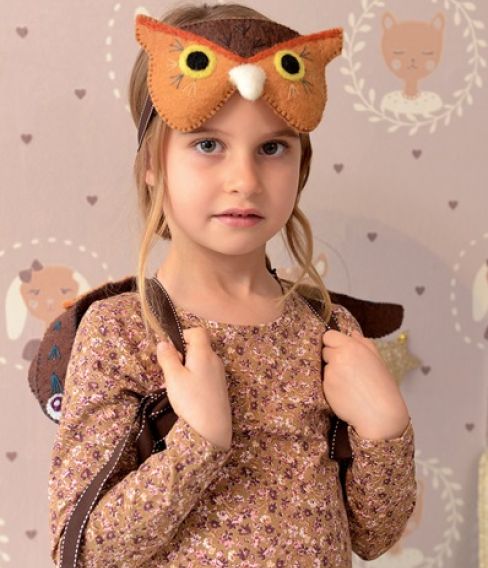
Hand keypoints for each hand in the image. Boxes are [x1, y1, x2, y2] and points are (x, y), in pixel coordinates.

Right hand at [156, 327, 232, 449]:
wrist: (213, 429)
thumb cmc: (192, 401)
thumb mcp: (173, 378)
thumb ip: (168, 358)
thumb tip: (163, 342)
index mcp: (204, 353)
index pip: (198, 331)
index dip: (184, 334)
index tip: (172, 349)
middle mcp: (215, 360)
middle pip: (198, 347)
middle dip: (182, 355)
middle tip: (170, 372)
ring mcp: (219, 373)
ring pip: (200, 361)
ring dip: (186, 368)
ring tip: (176, 386)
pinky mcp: (219, 386)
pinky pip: (204, 373)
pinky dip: (194, 378)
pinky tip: (187, 395)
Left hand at [322, 329, 409, 439]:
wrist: (380, 414)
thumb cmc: (382, 387)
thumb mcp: (377, 360)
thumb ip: (364, 344)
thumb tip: (352, 333)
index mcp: (352, 347)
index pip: (329, 335)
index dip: (333, 343)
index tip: (340, 350)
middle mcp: (338, 357)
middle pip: (325, 350)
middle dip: (333, 357)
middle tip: (348, 369)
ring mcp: (330, 373)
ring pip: (326, 367)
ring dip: (333, 372)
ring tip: (350, 383)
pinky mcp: (325, 387)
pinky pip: (325, 381)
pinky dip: (332, 385)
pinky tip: (345, 392)